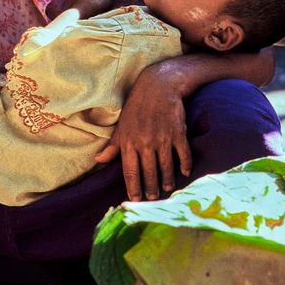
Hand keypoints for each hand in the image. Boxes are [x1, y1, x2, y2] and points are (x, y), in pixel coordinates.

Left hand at [93, 60, 191, 200]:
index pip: (130, 171)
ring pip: (166, 166)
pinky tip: (185, 172)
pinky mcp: (178, 132)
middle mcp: (145, 142)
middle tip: (152, 198)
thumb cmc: (137, 105)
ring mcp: (163, 138)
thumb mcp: (122, 124)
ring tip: (168, 188)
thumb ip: (113, 145)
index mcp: (129, 141)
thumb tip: (99, 160)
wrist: (158, 85)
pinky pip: (183, 154)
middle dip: (150, 188)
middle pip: (148, 172)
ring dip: (167, 180)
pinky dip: (185, 164)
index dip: (133, 187)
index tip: (135, 199)